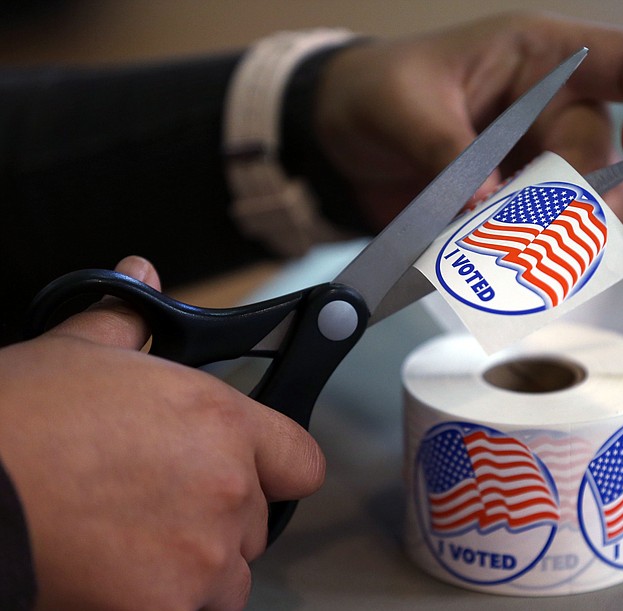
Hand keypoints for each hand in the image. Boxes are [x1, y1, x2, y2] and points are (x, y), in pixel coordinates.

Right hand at [0, 256, 324, 610]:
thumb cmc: (16, 426)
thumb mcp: (75, 354)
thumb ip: (127, 319)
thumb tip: (142, 278)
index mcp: (220, 422)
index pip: (300, 459)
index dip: (279, 464)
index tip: (262, 471)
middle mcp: (225, 489)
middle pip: (257, 518)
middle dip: (219, 513)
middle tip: (163, 502)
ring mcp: (201, 556)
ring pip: (230, 575)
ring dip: (197, 565)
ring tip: (136, 542)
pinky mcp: (167, 608)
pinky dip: (168, 600)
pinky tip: (120, 575)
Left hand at [315, 12, 622, 265]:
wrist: (343, 142)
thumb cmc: (378, 93)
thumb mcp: (404, 105)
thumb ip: (447, 149)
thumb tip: (487, 202)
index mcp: (538, 58)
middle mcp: (555, 111)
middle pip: (603, 155)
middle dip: (583, 198)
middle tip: (550, 229)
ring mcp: (544, 165)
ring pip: (596, 203)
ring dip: (584, 237)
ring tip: (562, 266)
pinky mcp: (527, 211)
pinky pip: (579, 230)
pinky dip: (607, 252)